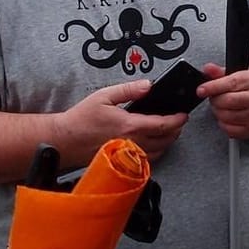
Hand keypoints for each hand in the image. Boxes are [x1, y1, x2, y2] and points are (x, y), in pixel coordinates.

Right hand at [61, 81, 188, 161]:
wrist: (65, 141)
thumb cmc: (81, 118)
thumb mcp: (104, 96)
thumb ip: (129, 90)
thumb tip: (148, 85)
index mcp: (130, 125)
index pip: (163, 125)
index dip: (177, 120)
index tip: (183, 114)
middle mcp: (133, 143)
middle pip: (165, 140)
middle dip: (176, 130)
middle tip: (178, 120)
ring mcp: (128, 156)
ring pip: (158, 152)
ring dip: (167, 142)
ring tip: (168, 130)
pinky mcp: (123, 163)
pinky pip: (147, 161)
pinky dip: (156, 152)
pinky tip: (153, 144)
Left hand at [198, 64, 248, 139]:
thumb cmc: (248, 87)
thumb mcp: (236, 74)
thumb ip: (219, 72)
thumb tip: (207, 69)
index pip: (230, 84)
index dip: (212, 87)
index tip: (200, 90)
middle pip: (227, 101)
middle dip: (215, 100)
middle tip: (214, 98)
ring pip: (226, 117)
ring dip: (217, 112)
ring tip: (220, 107)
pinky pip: (229, 130)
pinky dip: (223, 124)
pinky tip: (226, 117)